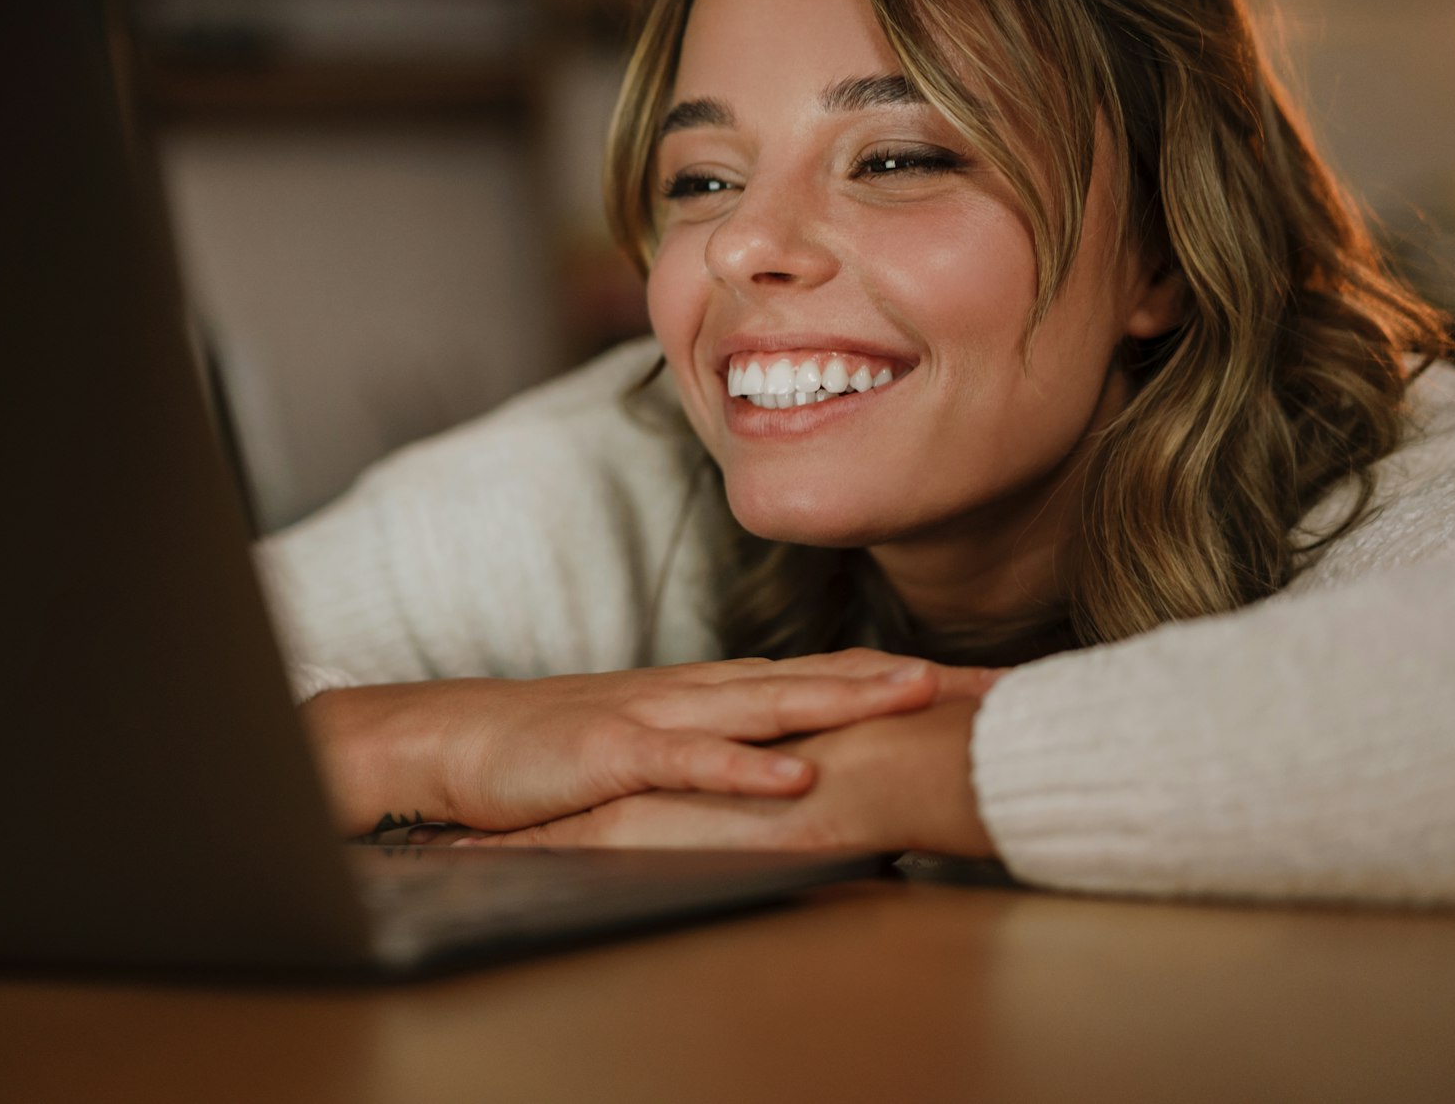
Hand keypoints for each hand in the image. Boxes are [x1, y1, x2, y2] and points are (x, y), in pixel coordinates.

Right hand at [459, 701, 994, 856]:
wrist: (460, 741)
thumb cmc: (562, 752)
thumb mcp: (659, 749)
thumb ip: (726, 753)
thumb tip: (804, 776)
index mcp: (715, 693)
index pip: (828, 676)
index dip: (907, 676)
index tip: (985, 687)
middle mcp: (699, 692)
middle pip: (821, 678)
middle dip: (909, 679)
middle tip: (994, 684)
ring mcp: (659, 716)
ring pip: (766, 704)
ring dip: (846, 700)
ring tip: (918, 695)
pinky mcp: (614, 754)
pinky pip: (688, 761)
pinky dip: (743, 771)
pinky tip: (794, 778)